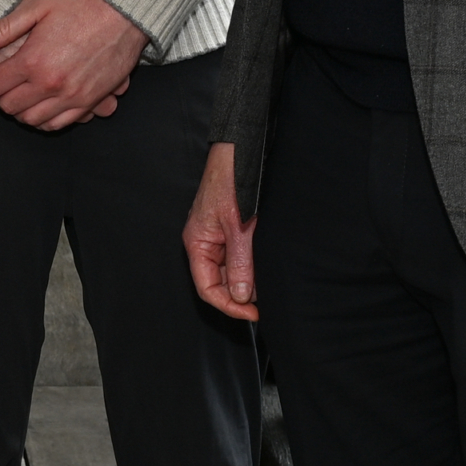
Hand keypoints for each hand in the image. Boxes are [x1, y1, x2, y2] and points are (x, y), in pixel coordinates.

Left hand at [0, 0, 145, 129]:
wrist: (124, 13)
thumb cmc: (81, 6)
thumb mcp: (39, 7)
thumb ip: (5, 27)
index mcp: (33, 60)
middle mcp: (50, 84)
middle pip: (9, 107)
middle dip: (0, 98)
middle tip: (2, 87)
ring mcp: (71, 96)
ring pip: (32, 120)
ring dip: (21, 111)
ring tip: (21, 97)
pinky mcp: (89, 102)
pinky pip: (58, 124)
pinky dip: (44, 121)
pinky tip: (42, 107)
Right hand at [184, 142, 258, 320]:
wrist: (240, 151)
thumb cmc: (232, 181)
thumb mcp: (239, 227)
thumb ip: (240, 262)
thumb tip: (240, 296)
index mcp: (197, 242)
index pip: (207, 288)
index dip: (229, 306)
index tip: (253, 314)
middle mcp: (204, 242)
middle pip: (219, 282)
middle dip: (242, 292)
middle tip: (266, 296)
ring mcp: (217, 235)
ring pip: (231, 269)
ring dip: (248, 276)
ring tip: (267, 274)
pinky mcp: (229, 228)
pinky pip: (238, 255)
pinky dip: (251, 262)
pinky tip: (264, 261)